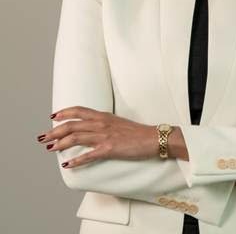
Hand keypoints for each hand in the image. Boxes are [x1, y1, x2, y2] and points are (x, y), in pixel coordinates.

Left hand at [37, 106, 158, 167]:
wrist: (152, 138)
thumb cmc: (136, 132)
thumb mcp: (117, 122)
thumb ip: (103, 123)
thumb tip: (90, 128)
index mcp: (103, 116)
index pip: (79, 110)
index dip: (64, 112)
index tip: (53, 116)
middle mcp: (101, 123)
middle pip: (72, 125)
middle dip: (55, 131)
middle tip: (43, 137)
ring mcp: (105, 136)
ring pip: (76, 138)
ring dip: (60, 144)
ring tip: (50, 148)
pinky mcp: (109, 148)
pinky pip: (89, 155)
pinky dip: (76, 160)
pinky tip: (68, 165)